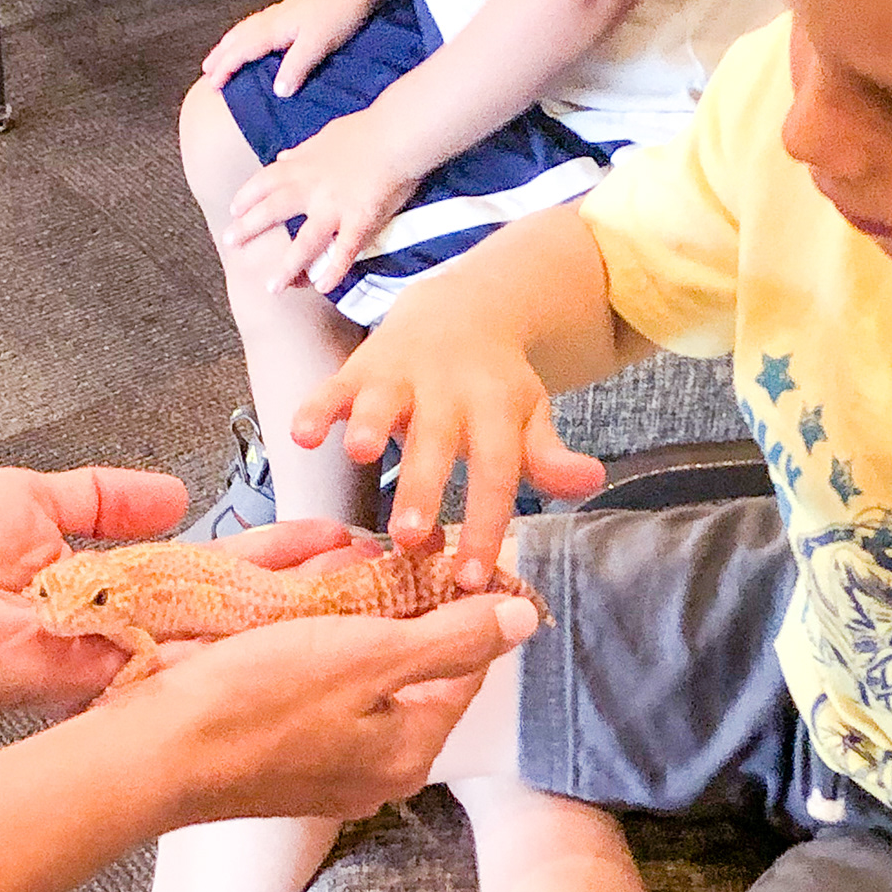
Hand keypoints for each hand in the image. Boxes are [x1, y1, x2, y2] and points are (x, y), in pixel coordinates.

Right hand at [106, 590, 542, 822]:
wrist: (147, 753)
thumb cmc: (251, 707)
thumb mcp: (368, 655)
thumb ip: (451, 638)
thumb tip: (521, 622)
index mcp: (409, 751)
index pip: (464, 667)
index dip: (460, 605)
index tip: (444, 556)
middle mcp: (373, 769)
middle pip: (409, 670)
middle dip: (398, 607)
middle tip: (378, 555)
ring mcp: (322, 765)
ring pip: (357, 674)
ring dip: (351, 620)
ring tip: (332, 571)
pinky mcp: (275, 753)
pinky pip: (310, 686)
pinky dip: (308, 644)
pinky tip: (288, 611)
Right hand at [199, 0, 370, 99]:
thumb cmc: (340, 11)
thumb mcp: (318, 44)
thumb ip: (297, 67)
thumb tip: (277, 92)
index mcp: (275, 28)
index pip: (242, 50)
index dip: (226, 68)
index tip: (212, 85)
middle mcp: (274, 18)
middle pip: (239, 37)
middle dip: (222, 54)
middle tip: (206, 69)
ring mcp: (285, 12)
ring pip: (249, 28)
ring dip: (233, 42)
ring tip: (223, 51)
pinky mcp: (297, 9)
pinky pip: (262, 24)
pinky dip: (250, 33)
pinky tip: (260, 35)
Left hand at [222, 106, 419, 294]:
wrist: (398, 133)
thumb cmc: (367, 128)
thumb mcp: (326, 135)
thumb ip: (303, 150)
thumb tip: (284, 156)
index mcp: (304, 165)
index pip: (266, 181)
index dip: (247, 197)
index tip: (234, 210)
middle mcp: (312, 188)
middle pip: (273, 211)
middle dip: (249, 228)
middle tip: (230, 243)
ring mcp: (335, 207)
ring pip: (305, 242)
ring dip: (287, 267)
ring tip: (272, 287)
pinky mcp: (361, 221)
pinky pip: (344, 252)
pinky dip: (334, 271)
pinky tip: (322, 287)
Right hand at [293, 295, 606, 586]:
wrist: (459, 311)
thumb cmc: (494, 387)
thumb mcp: (527, 417)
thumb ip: (548, 457)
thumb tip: (591, 482)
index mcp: (496, 409)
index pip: (497, 471)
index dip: (487, 524)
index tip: (472, 580)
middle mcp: (450, 390)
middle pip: (438, 441)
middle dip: (423, 487)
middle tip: (409, 538)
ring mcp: (402, 376)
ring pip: (385, 400)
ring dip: (372, 424)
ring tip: (360, 456)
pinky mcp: (360, 367)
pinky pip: (335, 385)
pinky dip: (316, 406)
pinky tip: (300, 435)